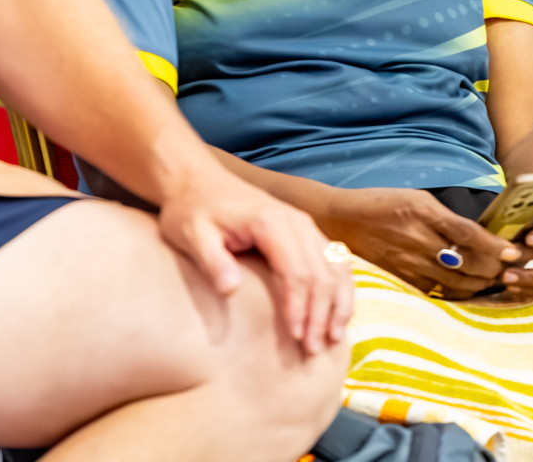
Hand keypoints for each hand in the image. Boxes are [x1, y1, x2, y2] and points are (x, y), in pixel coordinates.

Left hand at [156, 167, 352, 356]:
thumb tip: (230, 290)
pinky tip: (338, 313)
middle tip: (314, 350)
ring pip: (336, 267)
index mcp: (271, 222)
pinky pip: (335, 261)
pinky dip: (341, 288)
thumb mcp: (192, 235)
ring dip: (338, 303)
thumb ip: (213, 261)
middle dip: (322, 313)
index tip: (294, 337)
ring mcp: (305, 226)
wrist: (198, 182)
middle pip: (322, 272)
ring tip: (333, 338)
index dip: (299, 307)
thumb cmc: (192, 211)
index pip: (296, 271)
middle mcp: (297, 221)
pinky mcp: (306, 232)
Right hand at [318, 186, 519, 298]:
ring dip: (479, 284)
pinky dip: (455, 292)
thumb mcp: (418, 198)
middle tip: (509, 270)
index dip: (494, 246)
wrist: (341, 220)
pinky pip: (435, 291)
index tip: (513, 253)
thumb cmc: (382, 203)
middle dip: (493, 270)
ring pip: (454, 282)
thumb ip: (445, 216)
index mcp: (424, 213)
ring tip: (494, 281)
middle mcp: (418, 239)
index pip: (468, 234)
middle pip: (466, 263)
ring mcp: (408, 262)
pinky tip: (468, 289)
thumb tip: (478, 233)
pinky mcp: (399, 277)